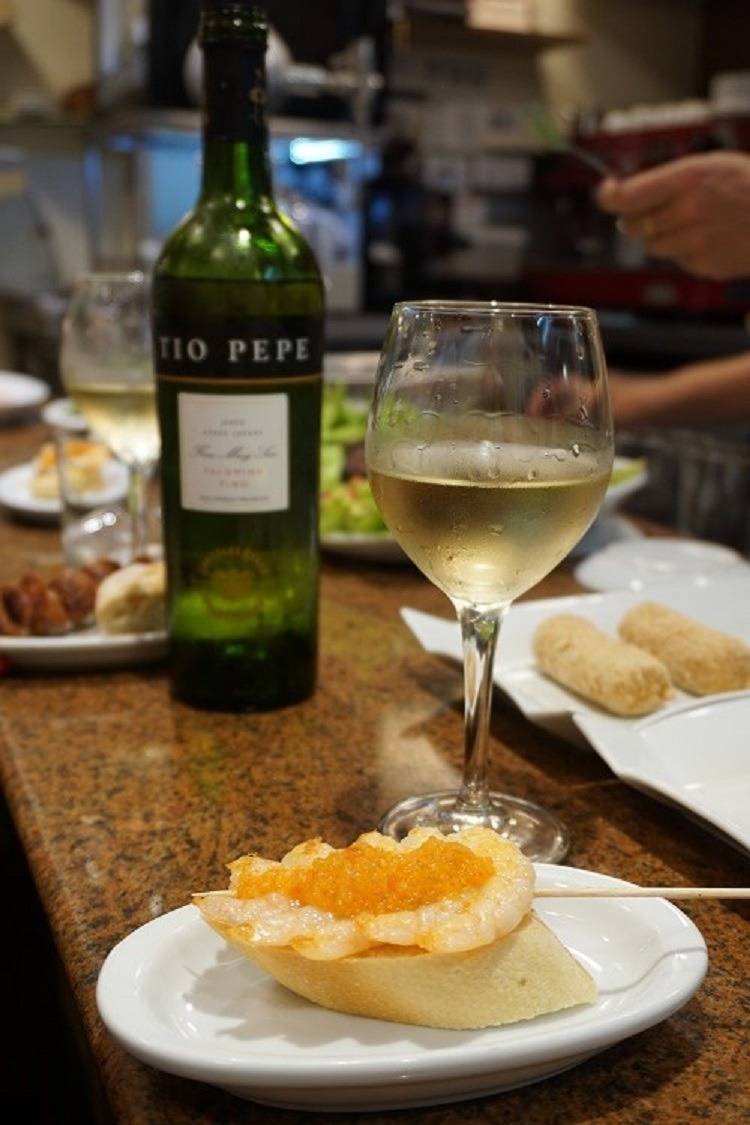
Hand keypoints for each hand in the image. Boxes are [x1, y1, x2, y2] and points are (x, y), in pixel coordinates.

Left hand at [597, 151, 749, 279]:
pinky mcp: (703, 264)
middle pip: (634, 224)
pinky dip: (685, 251)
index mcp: (688, 179)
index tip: (606, 193)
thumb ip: (667, 180)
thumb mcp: (709, 166)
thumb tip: (623, 196)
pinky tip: (709, 237)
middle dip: (638, 218)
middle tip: (658, 209)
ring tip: (692, 222)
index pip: (628, 196)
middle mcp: (688, 211)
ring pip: (652, 246)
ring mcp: (695, 241)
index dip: (609, 197)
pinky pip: (676, 260)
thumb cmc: (747, 186)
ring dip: (662, 236)